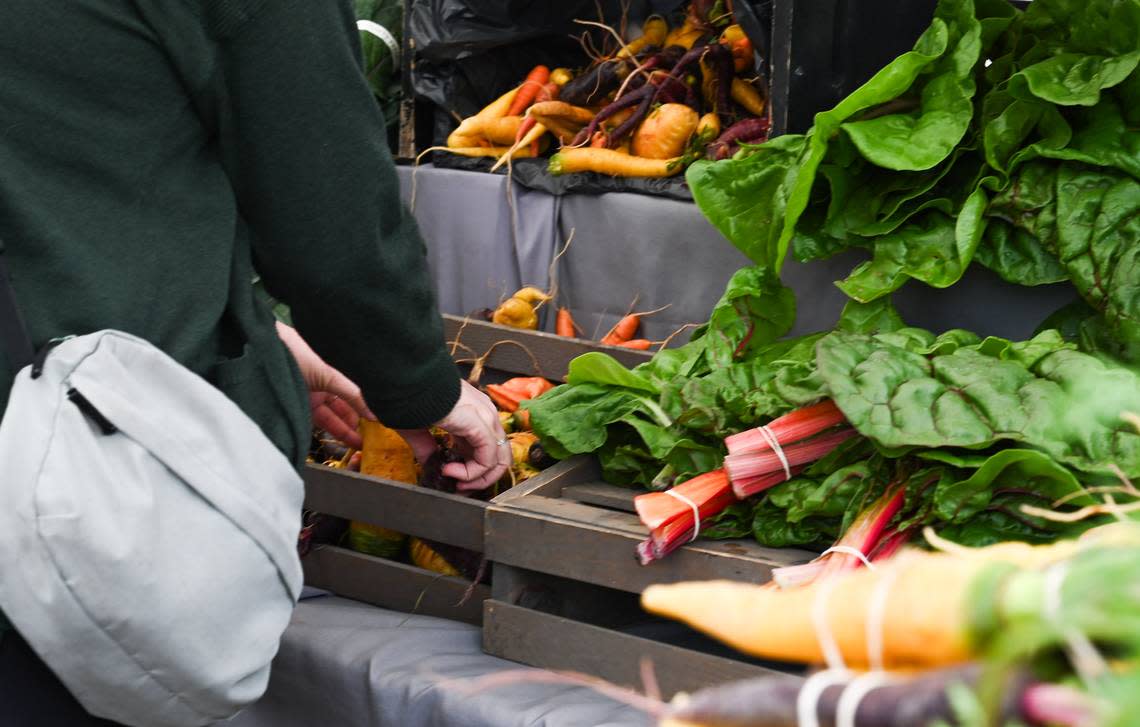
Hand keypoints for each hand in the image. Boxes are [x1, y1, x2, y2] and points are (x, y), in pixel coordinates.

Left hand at [276, 321, 374, 447]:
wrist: (259, 354)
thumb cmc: (295, 354)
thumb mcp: (329, 374)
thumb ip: (353, 395)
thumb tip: (375, 412)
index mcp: (330, 372)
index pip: (351, 395)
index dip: (364, 408)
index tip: (378, 422)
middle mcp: (320, 385)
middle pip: (341, 408)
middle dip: (355, 423)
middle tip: (370, 439)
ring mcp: (306, 397)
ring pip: (329, 418)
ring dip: (343, 431)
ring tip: (358, 445)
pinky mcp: (294, 408)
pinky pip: (314, 423)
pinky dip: (327, 432)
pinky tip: (340, 440)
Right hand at [400, 380, 508, 490]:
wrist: (405, 379)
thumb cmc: (408, 396)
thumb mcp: (418, 427)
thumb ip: (426, 447)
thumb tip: (430, 465)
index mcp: (473, 412)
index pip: (488, 448)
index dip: (474, 471)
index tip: (453, 478)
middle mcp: (485, 413)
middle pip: (499, 457)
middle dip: (479, 479)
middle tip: (459, 487)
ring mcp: (486, 417)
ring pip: (499, 460)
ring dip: (477, 478)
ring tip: (454, 480)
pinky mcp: (480, 423)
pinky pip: (488, 458)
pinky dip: (471, 472)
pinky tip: (450, 470)